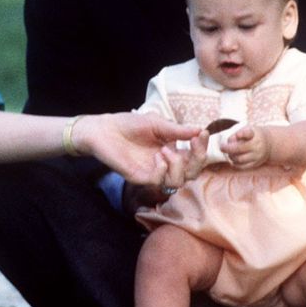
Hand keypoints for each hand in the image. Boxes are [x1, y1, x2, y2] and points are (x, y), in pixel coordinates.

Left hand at [75, 112, 204, 186]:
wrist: (103, 129)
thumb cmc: (128, 124)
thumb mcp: (156, 123)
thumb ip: (177, 130)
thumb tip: (200, 130)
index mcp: (172, 151)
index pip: (195, 158)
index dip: (202, 149)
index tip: (202, 134)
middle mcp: (165, 165)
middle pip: (192, 174)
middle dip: (198, 160)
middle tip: (193, 143)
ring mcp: (152, 173)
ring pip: (178, 183)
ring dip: (178, 165)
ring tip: (165, 149)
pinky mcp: (139, 177)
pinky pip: (159, 182)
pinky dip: (163, 170)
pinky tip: (157, 156)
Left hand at [222, 125, 269, 168]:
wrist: (269, 143)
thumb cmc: (253, 135)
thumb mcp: (248, 129)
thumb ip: (237, 133)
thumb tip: (229, 142)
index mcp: (254, 135)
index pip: (247, 133)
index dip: (241, 134)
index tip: (237, 134)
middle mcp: (256, 146)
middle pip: (239, 148)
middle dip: (227, 148)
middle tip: (222, 147)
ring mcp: (257, 156)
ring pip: (239, 159)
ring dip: (231, 156)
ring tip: (230, 153)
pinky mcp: (256, 164)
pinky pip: (242, 166)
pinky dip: (235, 163)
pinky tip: (233, 158)